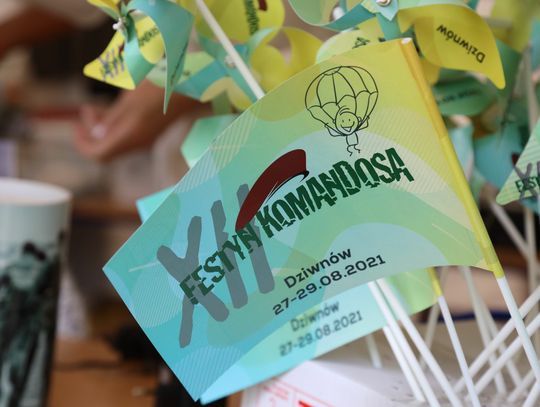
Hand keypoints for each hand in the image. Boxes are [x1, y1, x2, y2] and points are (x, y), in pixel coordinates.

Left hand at [75, 80, 198, 160]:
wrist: (192, 87)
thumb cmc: (161, 88)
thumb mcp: (131, 99)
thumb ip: (112, 119)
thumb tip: (95, 136)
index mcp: (131, 136)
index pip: (97, 154)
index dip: (82, 143)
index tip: (75, 125)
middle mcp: (138, 142)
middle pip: (106, 149)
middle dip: (90, 133)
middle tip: (86, 110)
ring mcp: (145, 138)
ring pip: (116, 142)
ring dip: (102, 127)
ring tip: (97, 106)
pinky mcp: (151, 131)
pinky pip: (127, 135)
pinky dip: (115, 124)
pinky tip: (116, 107)